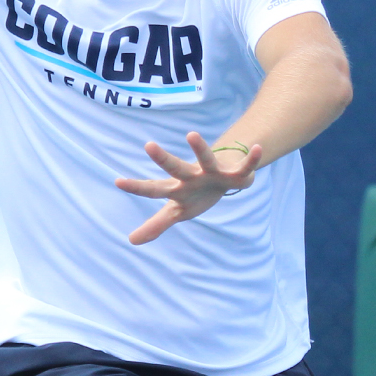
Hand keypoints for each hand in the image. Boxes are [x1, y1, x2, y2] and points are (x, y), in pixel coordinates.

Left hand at [114, 132, 263, 244]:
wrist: (224, 177)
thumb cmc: (196, 194)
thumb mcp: (177, 211)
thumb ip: (156, 224)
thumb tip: (131, 241)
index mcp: (177, 188)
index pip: (153, 188)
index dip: (137, 187)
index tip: (118, 182)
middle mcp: (191, 176)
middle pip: (175, 168)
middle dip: (163, 159)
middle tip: (148, 145)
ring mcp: (212, 172)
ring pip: (205, 158)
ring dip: (199, 148)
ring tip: (191, 134)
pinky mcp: (235, 173)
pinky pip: (244, 167)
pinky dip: (251, 159)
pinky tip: (257, 149)